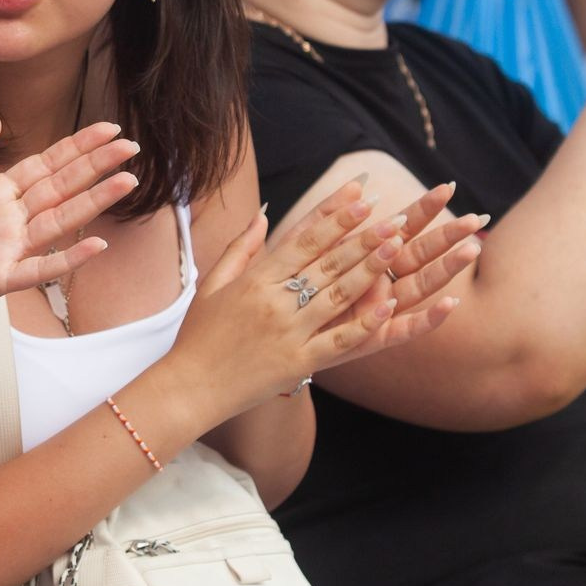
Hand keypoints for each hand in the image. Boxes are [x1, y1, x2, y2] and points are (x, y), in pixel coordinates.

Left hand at [0, 117, 141, 327]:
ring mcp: (8, 249)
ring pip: (59, 221)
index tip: (109, 127)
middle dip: (97, 166)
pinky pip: (37, 268)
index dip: (78, 147)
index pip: (47, 164)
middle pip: (62, 187)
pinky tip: (96, 246)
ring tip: (127, 182)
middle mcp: (11, 220)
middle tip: (131, 147)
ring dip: (94, 202)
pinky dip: (67, 258)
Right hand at [166, 180, 484, 416]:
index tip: (359, 196)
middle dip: (361, 238)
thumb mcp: (212, 285)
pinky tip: (388, 306)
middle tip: (391, 217)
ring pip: (337, 296)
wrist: (188, 389)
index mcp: (254, 280)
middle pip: (326, 263)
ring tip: (397, 247)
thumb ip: (240, 248)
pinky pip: (338, 341)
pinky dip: (364, 324)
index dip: (333, 217)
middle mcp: (273, 303)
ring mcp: (288, 334)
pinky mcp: (298, 364)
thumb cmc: (198, 337)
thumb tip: (263, 213)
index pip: (301, 240)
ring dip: (369, 269)